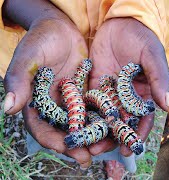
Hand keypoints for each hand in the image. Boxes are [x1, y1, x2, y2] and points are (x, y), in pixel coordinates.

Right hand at [3, 17, 91, 167]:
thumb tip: (8, 108)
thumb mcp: (28, 57)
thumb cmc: (40, 40)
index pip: (42, 129)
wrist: (61, 28)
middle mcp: (54, 107)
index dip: (54, 141)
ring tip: (106, 146)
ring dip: (92, 137)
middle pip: (64, 132)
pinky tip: (114, 126)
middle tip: (90, 157)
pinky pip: (94, 110)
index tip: (69, 150)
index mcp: (35, 104)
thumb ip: (19, 81)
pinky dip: (102, 119)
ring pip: (81, 125)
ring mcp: (71, 102)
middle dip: (76, 145)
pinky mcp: (86, 94)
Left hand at [88, 18, 168, 155]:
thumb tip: (165, 104)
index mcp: (144, 95)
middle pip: (120, 123)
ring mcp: (110, 93)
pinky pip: (89, 103)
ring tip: (85, 143)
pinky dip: (84, 114)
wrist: (120, 23)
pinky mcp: (94, 85)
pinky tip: (76, 124)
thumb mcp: (152, 56)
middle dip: (111, 139)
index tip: (129, 148)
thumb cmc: (142, 38)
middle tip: (98, 151)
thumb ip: (159, 78)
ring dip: (95, 131)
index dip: (137, 134)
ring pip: (103, 117)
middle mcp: (127, 98)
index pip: (142, 119)